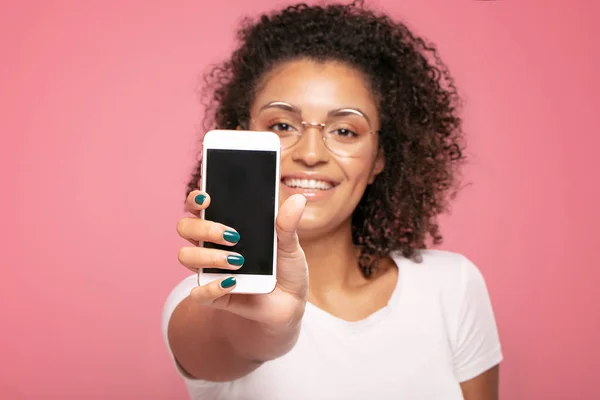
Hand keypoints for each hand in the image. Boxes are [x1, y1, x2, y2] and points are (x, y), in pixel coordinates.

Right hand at [176, 190, 307, 327]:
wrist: (291, 303)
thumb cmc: (286, 268)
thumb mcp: (291, 244)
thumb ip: (287, 224)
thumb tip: (297, 200)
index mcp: (226, 225)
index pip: (198, 206)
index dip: (195, 199)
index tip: (206, 198)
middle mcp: (212, 245)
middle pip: (185, 227)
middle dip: (204, 228)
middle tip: (232, 235)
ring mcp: (210, 270)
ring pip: (186, 256)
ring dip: (209, 256)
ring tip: (238, 262)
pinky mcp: (214, 295)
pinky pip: (197, 293)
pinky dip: (212, 288)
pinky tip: (233, 283)